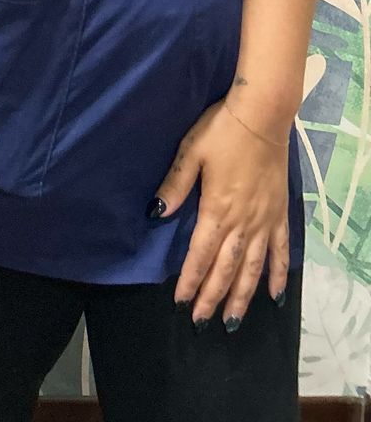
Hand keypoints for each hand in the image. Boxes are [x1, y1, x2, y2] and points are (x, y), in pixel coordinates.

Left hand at [154, 97, 290, 325]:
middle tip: (202, 321)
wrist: (261, 117)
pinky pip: (282, 251)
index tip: (180, 301)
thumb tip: (155, 212)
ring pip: (253, 268)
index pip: (201, 254)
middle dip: (212, 297)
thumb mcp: (191, 152)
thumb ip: (175, 184)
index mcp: (217, 209)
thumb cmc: (221, 131)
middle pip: (227, 269)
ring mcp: (265, 221)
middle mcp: (243, 223)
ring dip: (242, 296)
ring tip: (233, 320)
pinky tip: (274, 294)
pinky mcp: (280, 214)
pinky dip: (279, 274)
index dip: (190, 279)